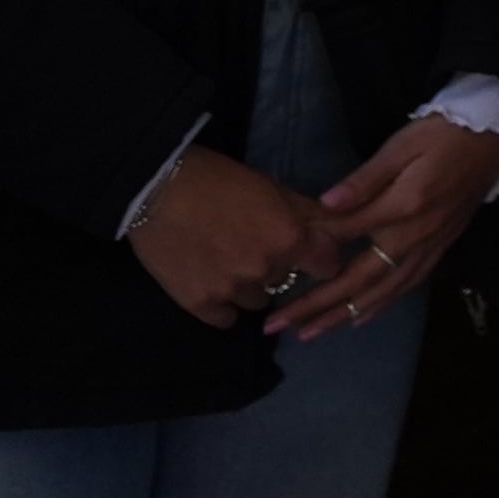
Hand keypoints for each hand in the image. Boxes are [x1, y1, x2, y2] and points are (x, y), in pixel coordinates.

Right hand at [124, 147, 339, 328]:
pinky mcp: (199, 304)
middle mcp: (265, 270)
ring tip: (226, 260)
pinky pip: (226, 318)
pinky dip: (223, 304)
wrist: (157, 189)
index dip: (320, 258)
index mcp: (290, 239)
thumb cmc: (219, 180)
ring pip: (256, 299)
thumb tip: (341, 227)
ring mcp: (232, 290)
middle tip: (252, 245)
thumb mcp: (273, 188)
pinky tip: (211, 282)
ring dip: (248, 286)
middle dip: (276, 265)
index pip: (327, 265)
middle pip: (286, 279)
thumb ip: (308, 213)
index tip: (309, 254)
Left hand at [290, 114, 498, 337]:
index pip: (346, 236)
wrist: (494, 137)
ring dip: (344, 314)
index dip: (311, 252)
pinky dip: (382, 305)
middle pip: (360, 279)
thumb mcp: (401, 146)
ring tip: (311, 333)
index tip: (276, 268)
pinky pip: (408, 285)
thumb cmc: (444, 134)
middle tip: (280, 325)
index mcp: (402, 208)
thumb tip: (324, 206)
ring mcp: (430, 246)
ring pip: (383, 291)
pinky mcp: (441, 248)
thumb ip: (364, 179)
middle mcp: (415, 236)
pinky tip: (361, 317)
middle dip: (318, 305)